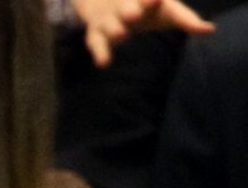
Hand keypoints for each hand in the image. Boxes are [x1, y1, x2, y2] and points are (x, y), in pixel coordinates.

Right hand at [73, 0, 214, 66]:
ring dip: (114, 29)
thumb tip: (209, 30)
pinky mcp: (96, 32)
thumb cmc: (147, 10)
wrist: (103, 1)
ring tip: (120, 35)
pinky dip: (100, 52)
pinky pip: (95, 42)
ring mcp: (109, 19)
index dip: (151, 1)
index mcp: (147, 0)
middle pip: (126, 8)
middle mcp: (126, 7)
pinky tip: (104, 63)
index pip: (150, 0)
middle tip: (134, 14)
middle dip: (129, 10)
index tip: (156, 0)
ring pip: (110, 24)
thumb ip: (186, 19)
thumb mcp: (166, 10)